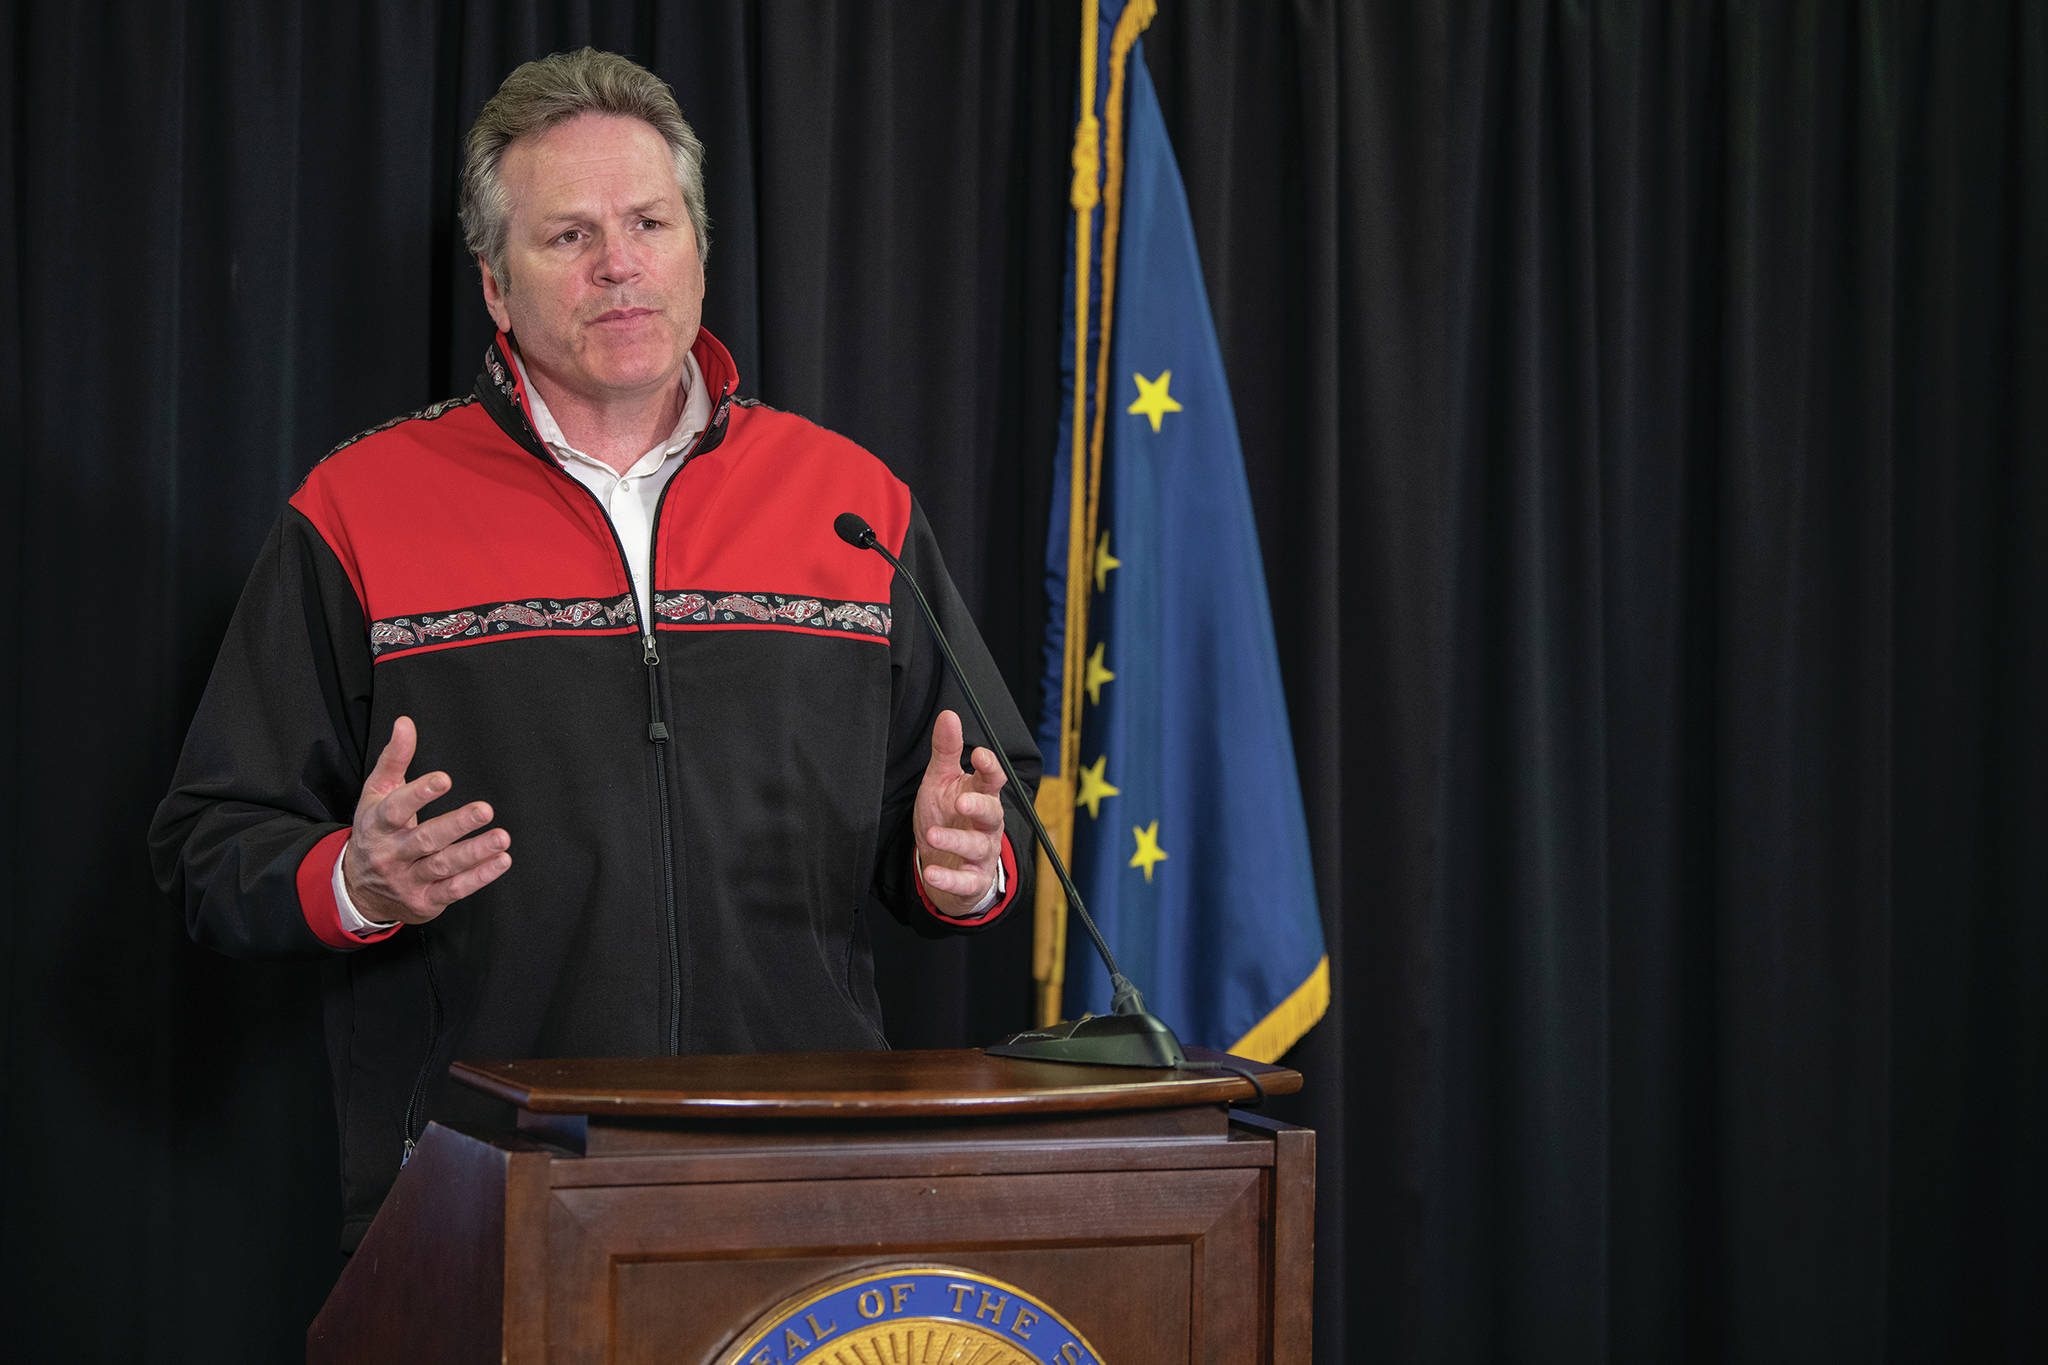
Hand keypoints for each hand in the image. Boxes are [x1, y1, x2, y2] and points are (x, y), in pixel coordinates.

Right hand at [341, 716, 510, 925]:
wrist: (358, 889)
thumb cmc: (376, 831)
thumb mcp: (377, 794)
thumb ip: (394, 759)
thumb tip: (405, 722)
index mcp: (378, 824)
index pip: (396, 809)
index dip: (418, 794)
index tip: (444, 779)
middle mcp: (392, 854)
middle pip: (425, 839)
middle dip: (456, 825)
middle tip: (485, 809)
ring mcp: (408, 880)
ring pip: (443, 866)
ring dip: (475, 852)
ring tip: (501, 837)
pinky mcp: (426, 901)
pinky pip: (454, 889)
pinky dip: (479, 876)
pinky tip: (500, 861)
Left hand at [913, 709, 1007, 916]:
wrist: (946, 863)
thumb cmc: (947, 815)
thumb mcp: (942, 781)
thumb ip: (946, 750)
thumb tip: (948, 715)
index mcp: (980, 796)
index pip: (992, 780)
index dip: (990, 768)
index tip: (981, 755)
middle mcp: (986, 824)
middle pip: (992, 813)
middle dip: (979, 806)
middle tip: (961, 801)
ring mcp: (981, 853)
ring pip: (977, 846)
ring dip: (957, 840)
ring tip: (934, 835)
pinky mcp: (972, 880)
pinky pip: (964, 881)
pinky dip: (949, 879)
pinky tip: (932, 873)